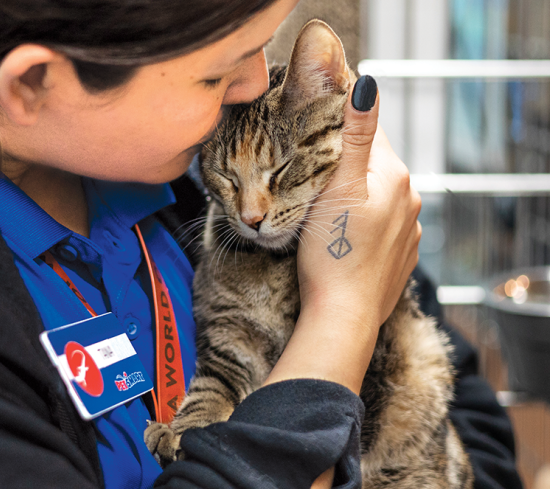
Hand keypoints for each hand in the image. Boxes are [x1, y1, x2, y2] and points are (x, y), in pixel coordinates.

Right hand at [264, 77, 421, 394]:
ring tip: (327, 208)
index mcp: (394, 176)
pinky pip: (382, 224)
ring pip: (378, 195)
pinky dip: (365, 222)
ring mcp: (409, 229)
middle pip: (374, 164)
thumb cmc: (334, 253)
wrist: (343, 315)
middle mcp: (409, 198)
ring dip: (357, 193)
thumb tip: (366, 86)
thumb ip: (355, 137)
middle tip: (313, 174)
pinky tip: (345, 236)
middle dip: (347, 163)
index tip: (314, 131)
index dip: (341, 126)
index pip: (370, 131)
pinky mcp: (401, 254)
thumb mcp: (338, 188)